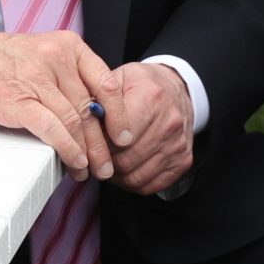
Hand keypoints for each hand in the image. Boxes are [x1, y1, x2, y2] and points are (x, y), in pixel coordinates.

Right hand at [0, 27, 117, 179]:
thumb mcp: (39, 54)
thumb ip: (65, 76)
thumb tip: (92, 112)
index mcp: (66, 45)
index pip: (106, 82)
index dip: (119, 114)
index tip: (123, 135)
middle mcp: (56, 58)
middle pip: (91, 108)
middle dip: (103, 142)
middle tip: (107, 163)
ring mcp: (36, 79)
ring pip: (75, 121)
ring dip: (86, 152)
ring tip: (88, 170)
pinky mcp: (18, 101)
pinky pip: (53, 130)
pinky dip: (68, 150)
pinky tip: (73, 161)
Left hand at [99, 61, 192, 194]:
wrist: (176, 89)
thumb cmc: (142, 85)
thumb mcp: (117, 78)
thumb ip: (98, 99)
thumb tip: (80, 124)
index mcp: (151, 98)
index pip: (117, 137)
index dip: (98, 143)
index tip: (88, 143)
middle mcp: (169, 123)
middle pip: (125, 160)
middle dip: (104, 162)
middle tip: (93, 157)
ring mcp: (178, 144)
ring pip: (135, 177)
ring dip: (116, 175)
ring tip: (107, 162)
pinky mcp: (183, 161)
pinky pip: (150, 185)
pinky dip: (132, 182)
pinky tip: (124, 169)